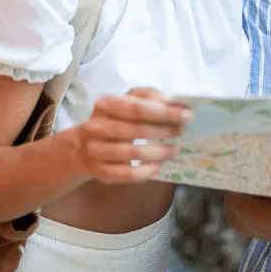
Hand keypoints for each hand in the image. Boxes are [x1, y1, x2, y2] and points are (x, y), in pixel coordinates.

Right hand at [73, 87, 190, 183]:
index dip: (165, 112)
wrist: (83, 146)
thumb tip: (172, 102)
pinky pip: (127, 175)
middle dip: (165, 130)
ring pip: (133, 153)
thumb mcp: (127, 101)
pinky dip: (147, 171)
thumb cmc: (113, 120)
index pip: (138, 107)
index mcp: (105, 104)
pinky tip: (158, 165)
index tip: (187, 115)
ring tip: (174, 149)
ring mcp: (96, 151)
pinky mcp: (100, 172)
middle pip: (137, 130)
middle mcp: (97, 127)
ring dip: (159, 152)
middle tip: (181, 131)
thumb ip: (149, 96)